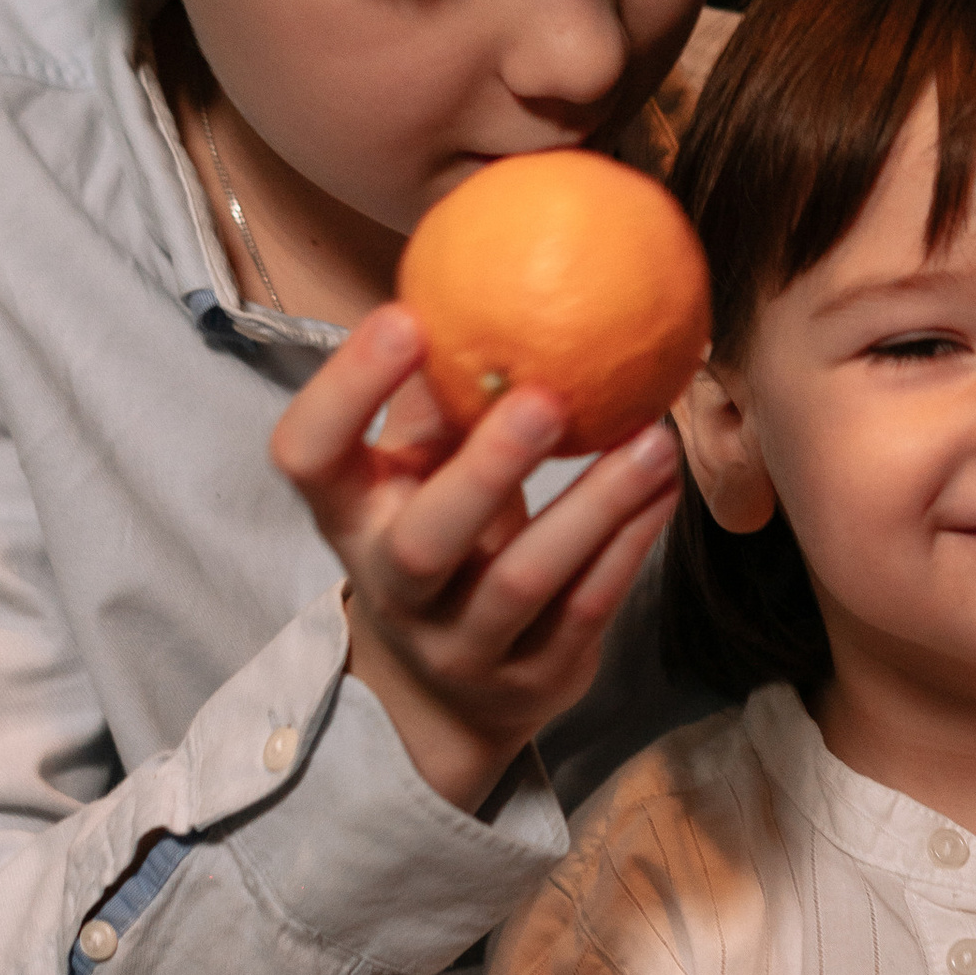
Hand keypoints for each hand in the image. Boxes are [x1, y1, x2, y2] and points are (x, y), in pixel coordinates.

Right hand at [271, 304, 681, 811]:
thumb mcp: (414, 476)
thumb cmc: (435, 540)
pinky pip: (587, 608)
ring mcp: (462, 643)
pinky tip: (667, 485)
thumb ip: (436, 399)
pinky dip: (630, 544)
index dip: (345, 390)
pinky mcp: (532, 678)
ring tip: (653, 439)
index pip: (308, 455)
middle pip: (425, 540)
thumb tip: (481, 276)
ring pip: (524, 581)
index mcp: (349, 518)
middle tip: (547, 398)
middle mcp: (392, 588)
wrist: (445, 698)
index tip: (403, 318)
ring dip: (594, 507)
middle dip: (486, 469)